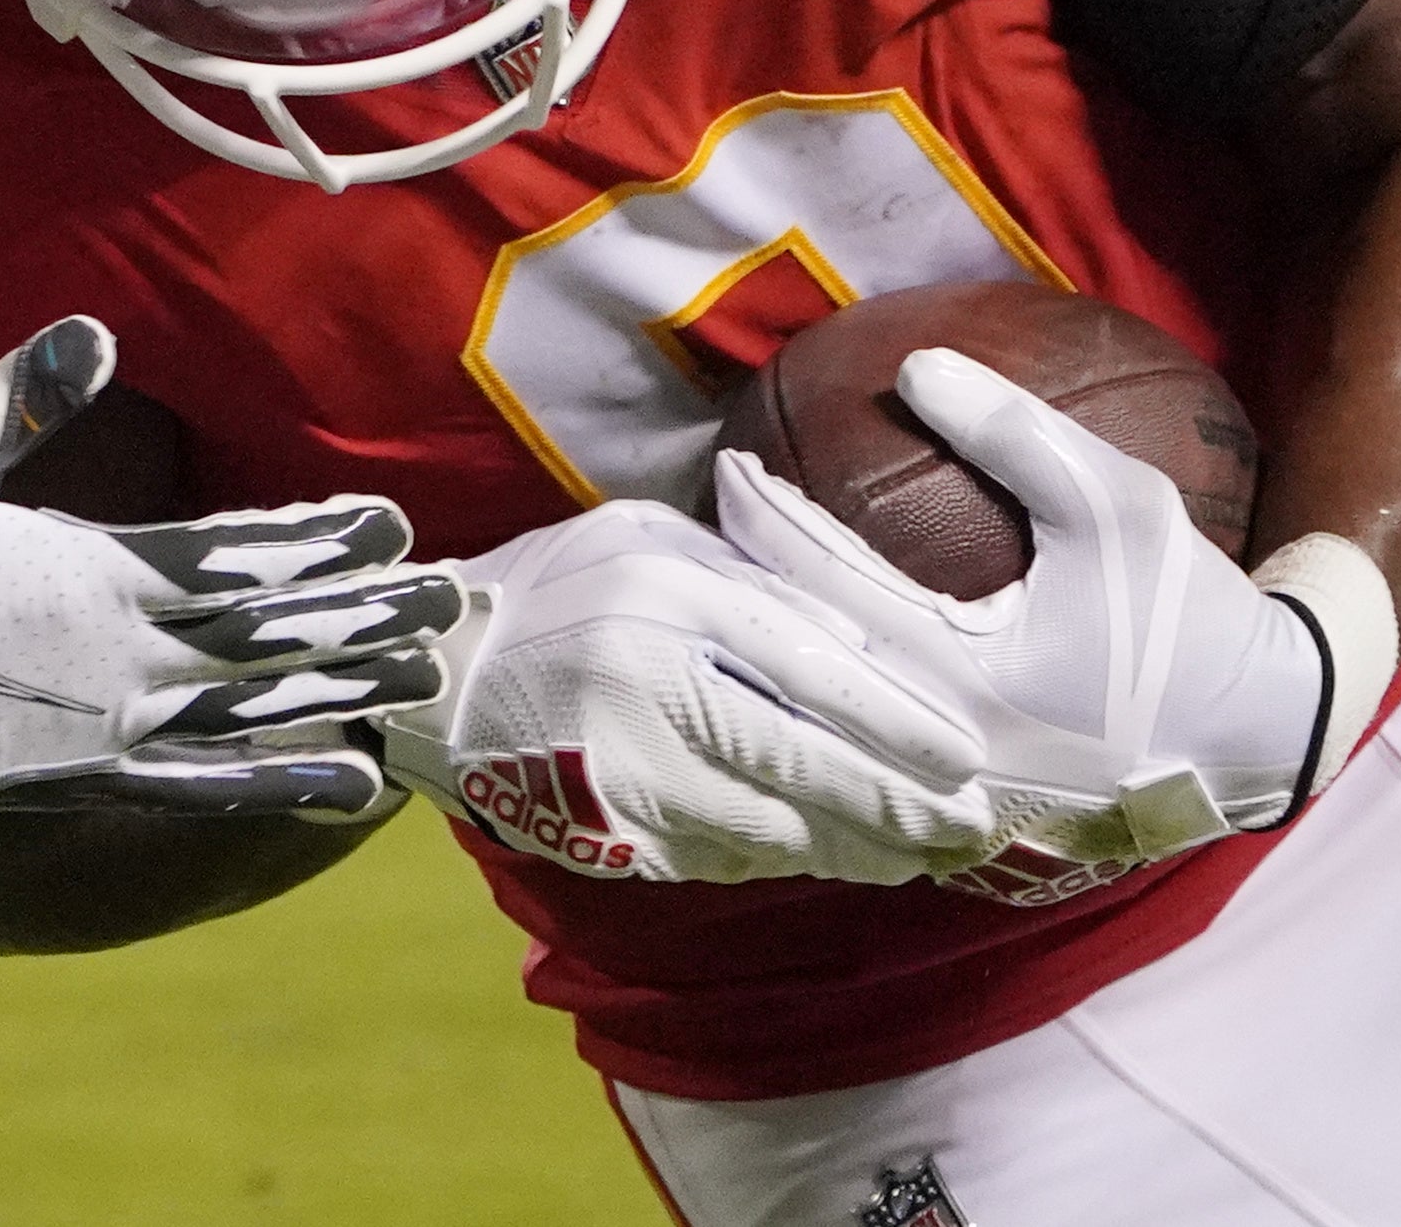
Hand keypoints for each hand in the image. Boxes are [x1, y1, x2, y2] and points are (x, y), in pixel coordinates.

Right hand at [0, 318, 458, 935]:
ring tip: (417, 680)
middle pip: (270, 634)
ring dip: (341, 689)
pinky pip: (206, 786)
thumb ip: (19, 399)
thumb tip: (96, 329)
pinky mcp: (87, 778)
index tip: (390, 528)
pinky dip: (280, 781)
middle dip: (360, 615)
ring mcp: (112, 727)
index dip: (317, 541)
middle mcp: (125, 658)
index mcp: (94, 574)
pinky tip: (343, 782)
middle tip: (445, 603)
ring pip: (256, 708)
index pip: (235, 552)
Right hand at [373, 500, 997, 886]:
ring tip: (913, 856)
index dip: (898, 721)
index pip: (812, 663)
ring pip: (771, 827)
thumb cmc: (557, 588)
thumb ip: (746, 572)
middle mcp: (649, 679)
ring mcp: (622, 764)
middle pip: (805, 761)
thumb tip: (860, 638)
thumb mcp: (646, 541)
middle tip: (969, 833)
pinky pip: (717, 857)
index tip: (966, 758)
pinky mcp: (604, 830)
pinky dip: (778, 858)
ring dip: (852, 850)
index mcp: (668, 593)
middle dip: (898, 808)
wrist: (431, 672)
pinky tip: (822, 857)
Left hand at [717, 348, 1358, 891]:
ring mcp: (939, 796)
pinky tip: (768, 672)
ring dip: (754, 657)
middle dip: (729, 592)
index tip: (726, 465)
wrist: (1257, 739)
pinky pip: (851, 765)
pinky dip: (803, 714)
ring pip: (810, 725)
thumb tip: (917, 365)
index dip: (765, 519)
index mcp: (966, 674)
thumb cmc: (1186, 615)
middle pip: (793, 664)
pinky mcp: (951, 819)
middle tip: (679, 530)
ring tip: (706, 591)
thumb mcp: (1116, 504)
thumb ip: (1016, 434)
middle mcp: (936, 749)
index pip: (827, 583)